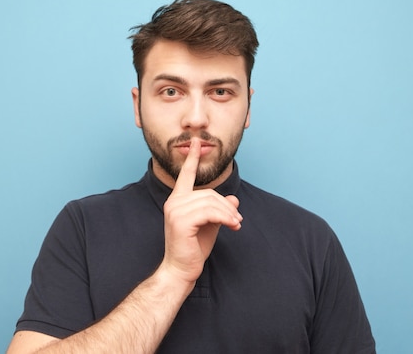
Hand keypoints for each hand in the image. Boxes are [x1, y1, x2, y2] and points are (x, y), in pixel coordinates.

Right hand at [160, 138, 242, 283]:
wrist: (182, 269)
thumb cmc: (193, 248)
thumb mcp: (210, 225)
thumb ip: (220, 210)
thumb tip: (234, 199)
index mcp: (178, 200)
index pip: (185, 175)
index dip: (192, 158)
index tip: (197, 142)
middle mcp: (174, 202)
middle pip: (209, 193)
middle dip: (227, 206)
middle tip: (238, 219)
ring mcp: (175, 210)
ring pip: (212, 202)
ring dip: (229, 213)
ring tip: (236, 224)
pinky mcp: (181, 220)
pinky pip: (210, 212)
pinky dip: (225, 218)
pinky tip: (232, 226)